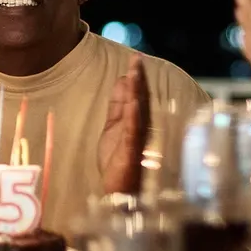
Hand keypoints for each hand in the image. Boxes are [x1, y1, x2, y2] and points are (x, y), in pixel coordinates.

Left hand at [97, 55, 149, 192]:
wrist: (118, 192)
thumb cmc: (116, 162)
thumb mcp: (113, 128)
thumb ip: (117, 107)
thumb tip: (122, 81)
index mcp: (130, 121)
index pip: (133, 95)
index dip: (133, 77)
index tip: (134, 58)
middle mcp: (137, 128)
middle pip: (138, 99)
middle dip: (137, 79)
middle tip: (137, 58)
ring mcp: (135, 139)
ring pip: (137, 112)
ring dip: (136, 92)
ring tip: (135, 73)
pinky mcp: (130, 152)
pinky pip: (132, 132)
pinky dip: (133, 117)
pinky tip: (133, 103)